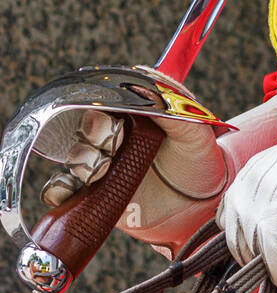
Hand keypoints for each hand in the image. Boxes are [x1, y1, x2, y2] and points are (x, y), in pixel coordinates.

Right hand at [35, 70, 276, 253]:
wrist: (199, 206)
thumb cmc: (199, 161)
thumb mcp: (195, 131)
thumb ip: (174, 109)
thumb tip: (151, 86)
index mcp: (136, 117)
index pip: (107, 103)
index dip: (104, 108)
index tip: (114, 119)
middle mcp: (115, 140)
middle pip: (86, 128)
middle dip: (93, 134)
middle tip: (111, 144)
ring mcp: (104, 167)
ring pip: (75, 156)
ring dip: (81, 160)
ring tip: (102, 169)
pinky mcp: (96, 196)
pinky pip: (66, 190)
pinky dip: (60, 190)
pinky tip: (70, 191)